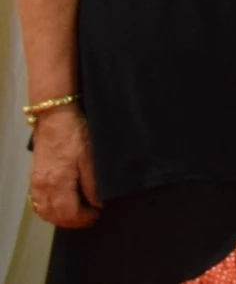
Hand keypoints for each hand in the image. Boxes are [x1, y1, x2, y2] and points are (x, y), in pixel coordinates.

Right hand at [28, 109, 99, 227]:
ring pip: (45, 211)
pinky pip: (39, 202)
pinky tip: (63, 204)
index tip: (98, 215)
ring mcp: (36, 182)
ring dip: (61, 217)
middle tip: (90, 216)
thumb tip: (98, 204)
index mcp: (57, 183)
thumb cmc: (75, 134)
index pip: (68, 213)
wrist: (55, 116)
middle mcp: (43, 187)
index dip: (84, 219)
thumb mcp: (91, 158)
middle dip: (73, 221)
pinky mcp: (35, 176)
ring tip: (79, 212)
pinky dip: (51, 209)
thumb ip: (93, 184)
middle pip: (55, 216)